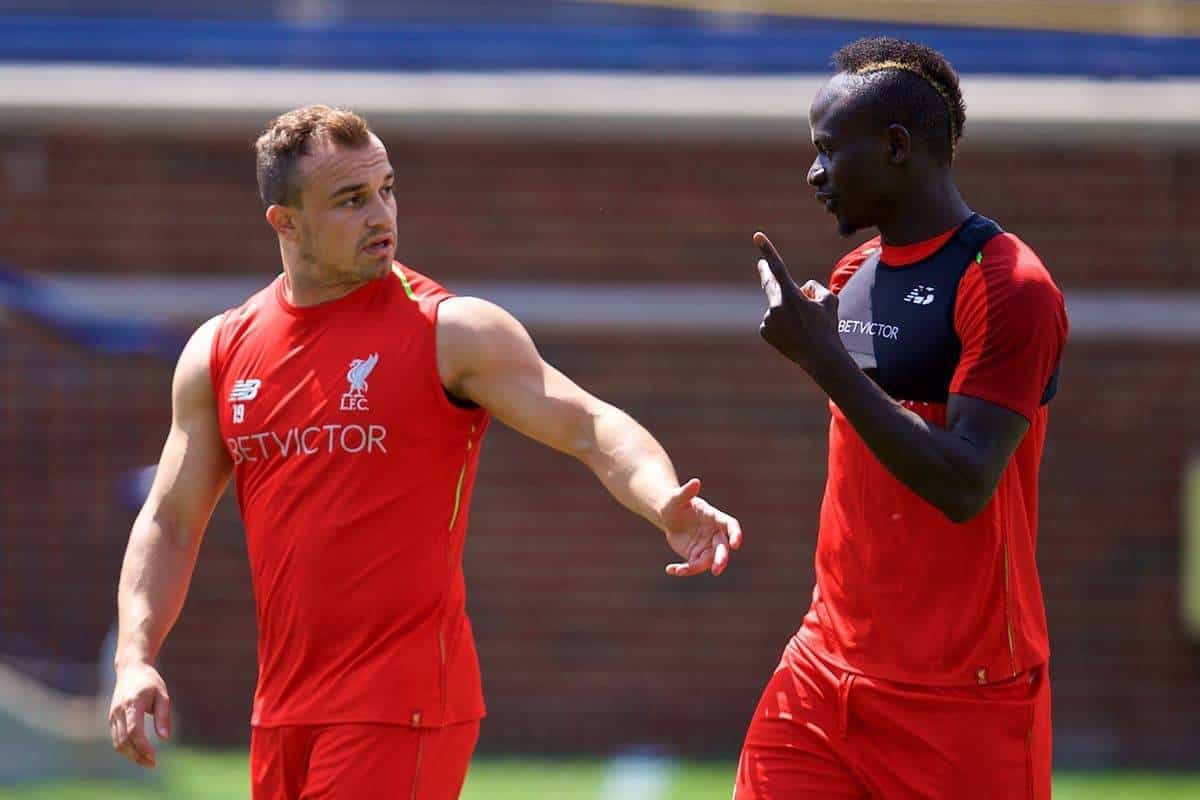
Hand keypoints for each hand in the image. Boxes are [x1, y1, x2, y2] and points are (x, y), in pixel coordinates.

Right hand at [109, 661, 170, 768]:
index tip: (154, 757)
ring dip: (131, 755)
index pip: (134, 731)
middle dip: (137, 755)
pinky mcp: (111, 718)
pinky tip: (138, 753)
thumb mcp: (162, 694)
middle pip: (124, 740)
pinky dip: (125, 748)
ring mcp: (113, 715)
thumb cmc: (150, 682)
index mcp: (133, 703)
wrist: (131, 669)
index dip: (143, 746)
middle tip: (152, 764)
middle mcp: (119, 711)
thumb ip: (163, 716)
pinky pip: (116, 738)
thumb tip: (164, 738)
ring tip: (147, 762)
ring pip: (117, 742)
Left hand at [660, 478, 742, 576]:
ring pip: (707, 561)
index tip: (736, 544)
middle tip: (716, 570)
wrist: (668, 515)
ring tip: (680, 570)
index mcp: (714, 517)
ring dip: (696, 568)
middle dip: (721, 559)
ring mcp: (706, 546)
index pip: (730, 525)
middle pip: (722, 548)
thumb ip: (686, 492)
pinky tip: (670, 569)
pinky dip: (683, 570)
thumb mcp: (676, 498)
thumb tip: (695, 482)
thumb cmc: (674, 503)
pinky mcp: (696, 556)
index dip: (735, 534)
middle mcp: (714, 533)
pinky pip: (693, 566)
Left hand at [754, 231, 843, 373]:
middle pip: (769, 284)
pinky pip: (773, 320)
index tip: (757, 236)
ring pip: (777, 306)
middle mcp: (775, 306)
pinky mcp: (764, 330)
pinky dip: (781, 323)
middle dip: (766, 273)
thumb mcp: (829, 300)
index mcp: (791, 294)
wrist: (820, 356)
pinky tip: (793, 333)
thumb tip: (802, 288)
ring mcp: (768, 319)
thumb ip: (814, 287)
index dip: (767, 250)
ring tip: (802, 326)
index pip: (778, 267)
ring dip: (787, 310)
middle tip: (760, 264)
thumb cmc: (827, 326)